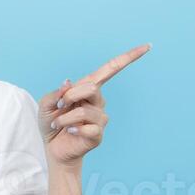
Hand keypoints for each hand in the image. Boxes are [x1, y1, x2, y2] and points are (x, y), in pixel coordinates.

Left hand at [38, 43, 150, 165]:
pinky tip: (69, 131)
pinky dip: (72, 128)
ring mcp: (100, 118)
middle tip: (59, 106)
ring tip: (58, 124)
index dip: (129, 57)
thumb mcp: (47, 103)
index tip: (148, 46)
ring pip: (84, 111)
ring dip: (64, 117)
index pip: (111, 69)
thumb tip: (68, 83)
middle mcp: (98, 101)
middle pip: (91, 88)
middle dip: (70, 96)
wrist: (52, 147)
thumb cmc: (52, 122)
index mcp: (88, 88)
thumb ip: (56, 92)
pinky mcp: (98, 134)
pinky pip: (87, 128)